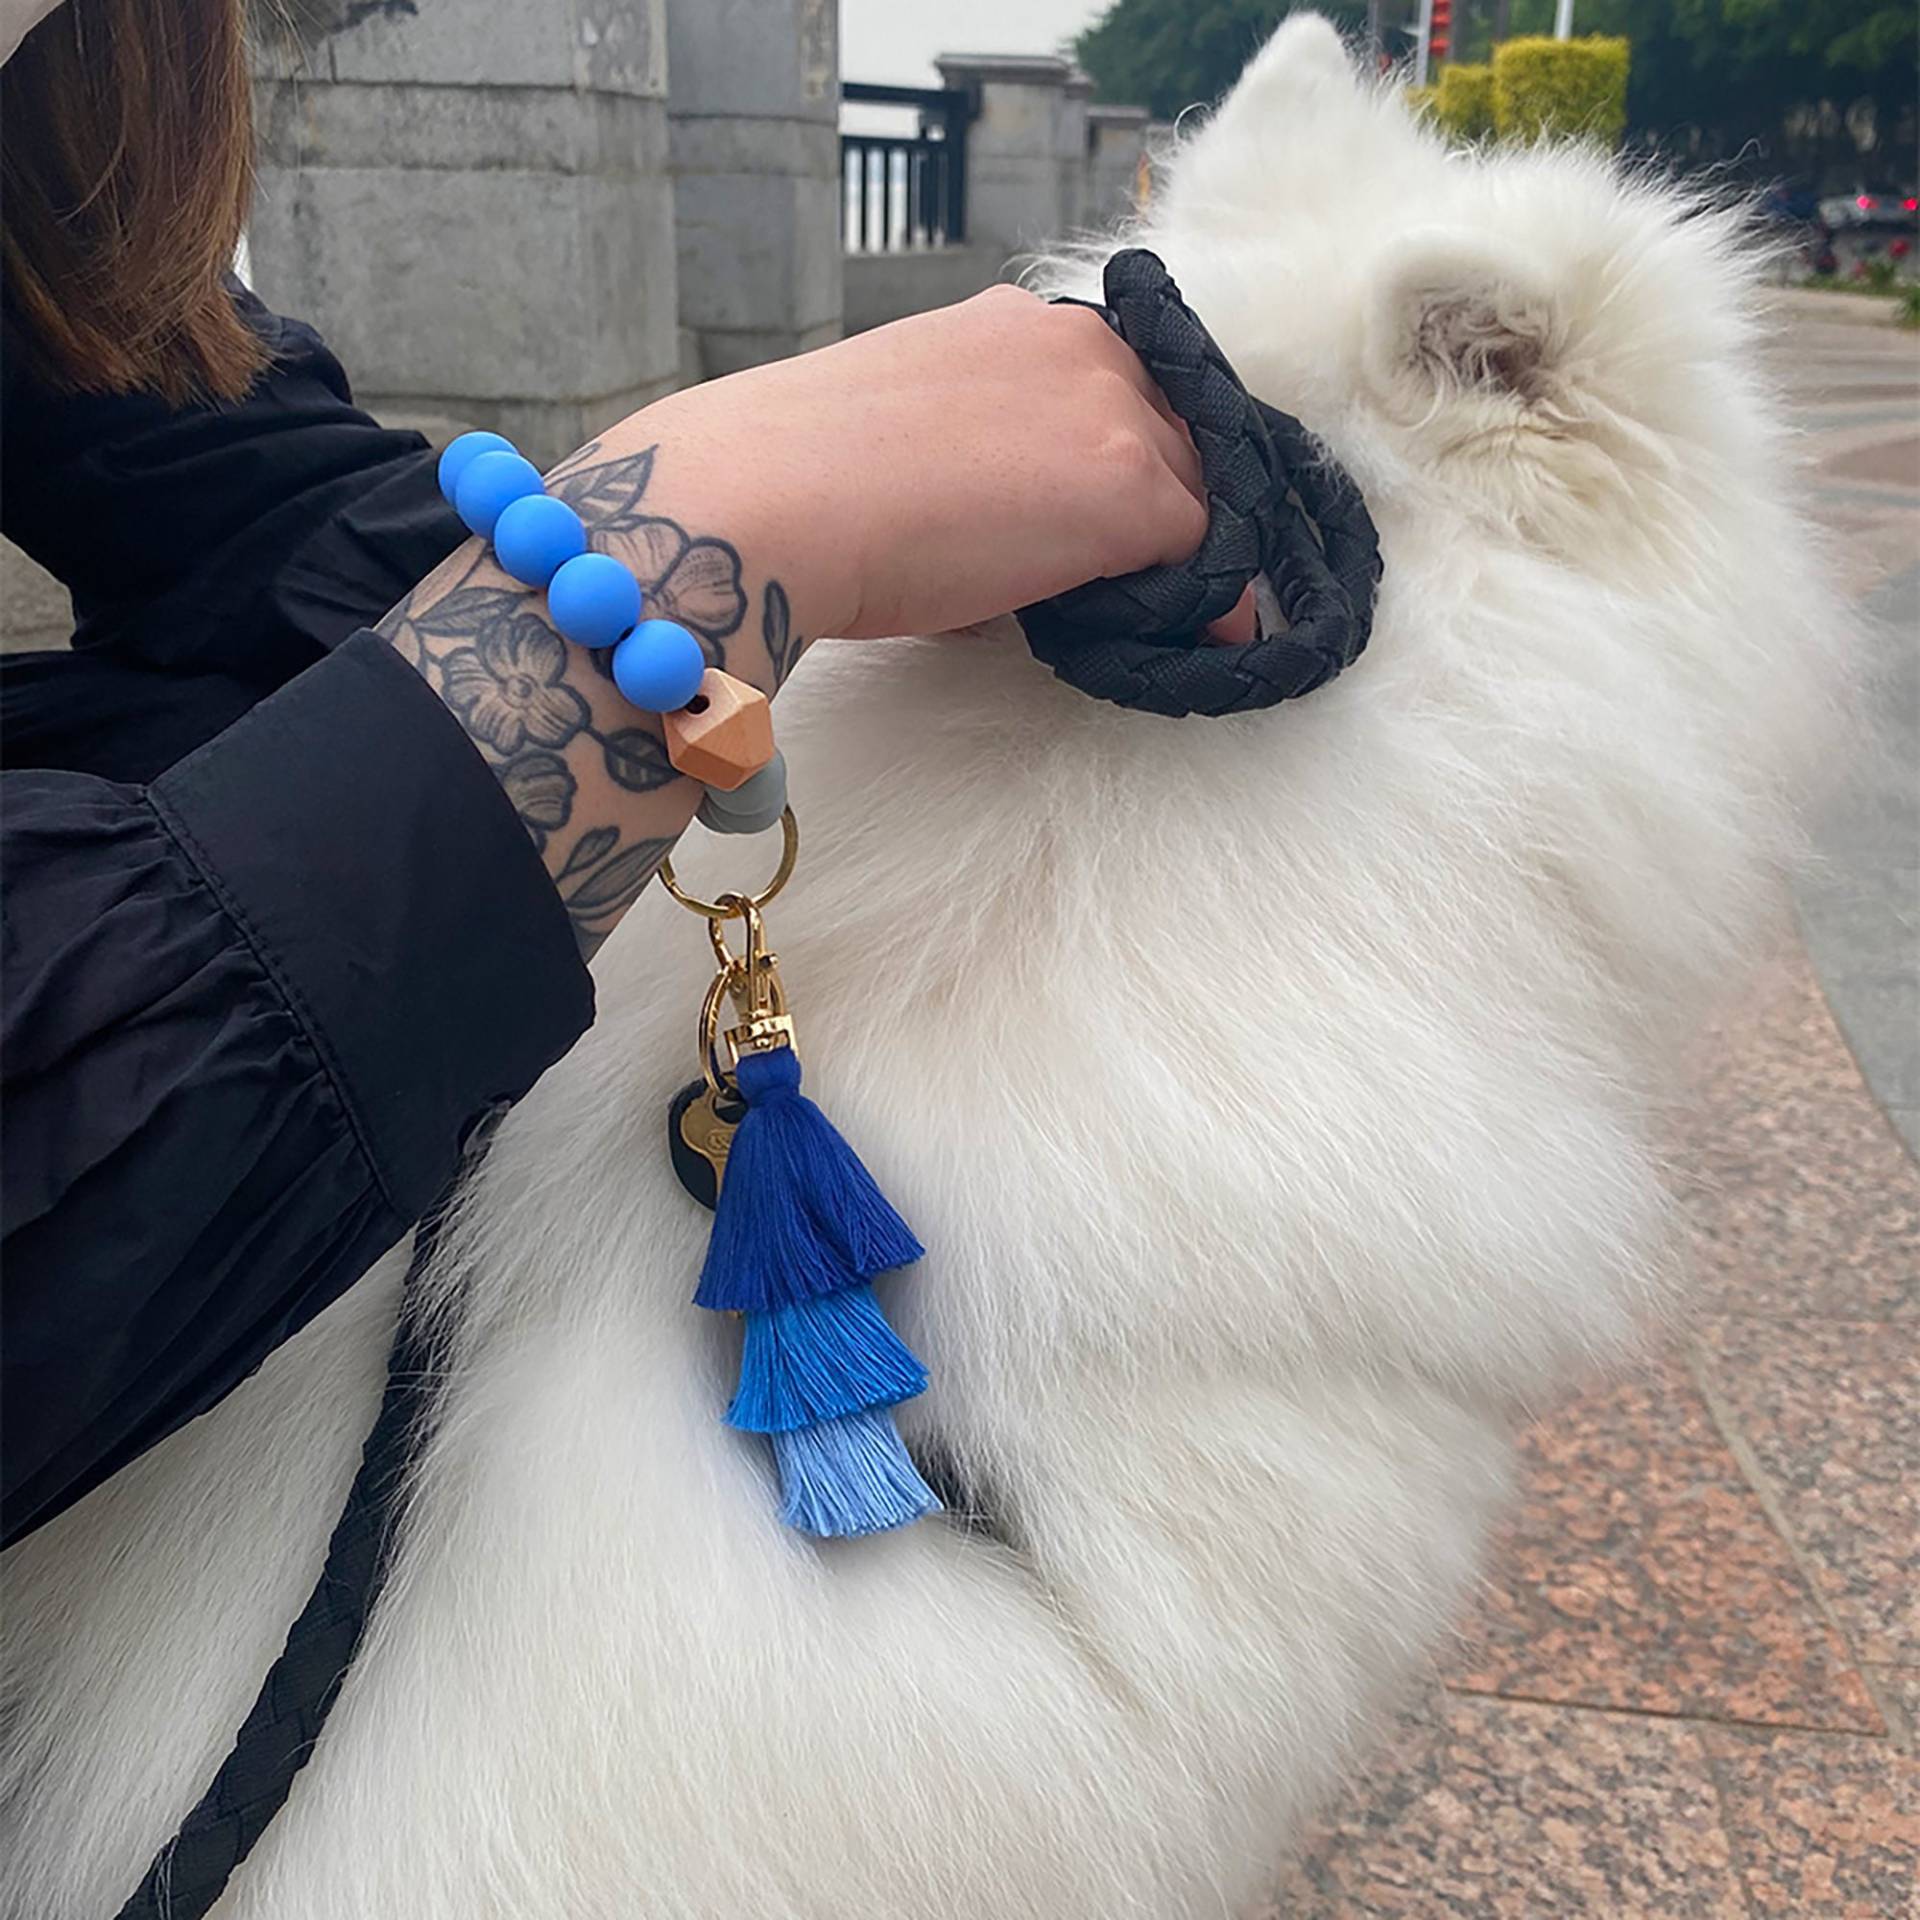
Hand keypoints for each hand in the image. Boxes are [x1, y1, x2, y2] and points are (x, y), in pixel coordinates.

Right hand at [615, 285, 1215, 640]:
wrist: (767, 501)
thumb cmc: (801, 487)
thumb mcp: (906, 439)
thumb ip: (980, 463)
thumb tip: (1010, 549)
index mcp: (1015, 324)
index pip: (1116, 390)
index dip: (1124, 463)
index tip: (1113, 525)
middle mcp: (1075, 345)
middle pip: (1174, 434)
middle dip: (1167, 508)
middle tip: (1149, 585)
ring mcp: (1110, 409)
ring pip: (1196, 491)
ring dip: (1182, 556)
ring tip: (1159, 621)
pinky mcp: (1128, 487)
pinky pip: (1204, 553)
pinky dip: (1202, 604)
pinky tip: (1179, 645)